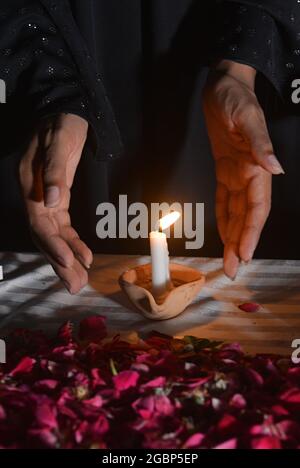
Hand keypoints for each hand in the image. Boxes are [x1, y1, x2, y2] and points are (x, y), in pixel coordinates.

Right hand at [19, 113, 92, 293]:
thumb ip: (54, 172)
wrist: (65, 113)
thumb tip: (53, 202)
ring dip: (65, 259)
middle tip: (75, 286)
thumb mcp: (58, 142)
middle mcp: (34, 196)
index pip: (39, 222)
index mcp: (29, 184)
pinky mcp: (57, 200)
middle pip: (44, 236)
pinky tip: (82, 257)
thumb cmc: (61, 125)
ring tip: (79, 281)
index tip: (70, 262)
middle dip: (59, 262)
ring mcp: (44, 200)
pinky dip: (72, 243)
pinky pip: (62, 227)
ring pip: (53, 236)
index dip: (53, 244)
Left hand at [203, 61, 283, 278]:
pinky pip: (225, 201)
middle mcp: (250, 175)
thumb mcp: (247, 117)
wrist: (223, 86)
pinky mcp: (225, 170)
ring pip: (237, 213)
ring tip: (228, 261)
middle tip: (232, 270)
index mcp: (257, 167)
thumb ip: (260, 144)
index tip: (245, 254)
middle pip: (247, 217)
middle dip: (241, 244)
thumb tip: (276, 168)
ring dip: (233, 237)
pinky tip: (223, 235)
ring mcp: (238, 174)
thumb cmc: (235, 98)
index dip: (252, 232)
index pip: (257, 207)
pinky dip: (224, 219)